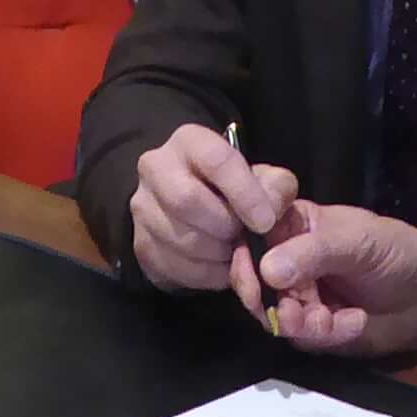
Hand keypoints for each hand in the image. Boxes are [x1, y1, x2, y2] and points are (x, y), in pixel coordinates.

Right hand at [127, 123, 299, 295]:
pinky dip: (206, 274)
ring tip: (234, 251)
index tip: (265, 222)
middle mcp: (156, 168)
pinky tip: (220, 266)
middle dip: (225, 225)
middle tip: (244, 236)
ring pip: (180, 238)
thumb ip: (275, 188)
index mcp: (190, 141)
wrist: (197, 210)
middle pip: (187, 200)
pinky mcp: (140, 244)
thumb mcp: (263, 179)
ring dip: (217, 254)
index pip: (216, 160)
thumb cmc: (235, 189)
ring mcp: (142, 207)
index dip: (245, 193)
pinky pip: (175, 267)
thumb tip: (269, 212)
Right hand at [250, 200, 416, 359]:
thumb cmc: (398, 252)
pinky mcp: (314, 328)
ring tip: (328, 322)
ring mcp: (300, 296)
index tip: (252, 280)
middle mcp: (289, 260)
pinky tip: (354, 322)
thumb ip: (314, 253)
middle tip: (293, 314)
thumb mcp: (359, 242)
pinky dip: (325, 335)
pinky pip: (300, 338)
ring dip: (298, 323)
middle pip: (253, 282)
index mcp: (295, 226)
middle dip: (269, 302)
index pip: (252, 236)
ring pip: (273, 315)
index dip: (243, 257)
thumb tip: (266, 270)